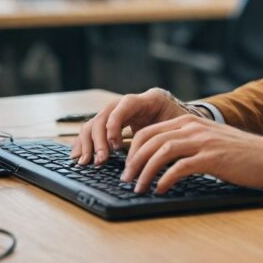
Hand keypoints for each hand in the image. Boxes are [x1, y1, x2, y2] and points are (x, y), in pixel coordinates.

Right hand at [70, 87, 187, 164]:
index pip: (124, 105)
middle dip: (98, 139)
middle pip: (103, 115)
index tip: (116, 146)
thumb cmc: (183, 124)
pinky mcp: (112, 124)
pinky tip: (78, 156)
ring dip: (87, 143)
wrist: (183, 118)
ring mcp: (118, 113)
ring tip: (86, 162)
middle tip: (100, 160)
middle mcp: (129, 104)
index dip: (115, 125)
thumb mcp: (179, 128)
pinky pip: (92, 130)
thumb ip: (166, 137)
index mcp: (149, 100)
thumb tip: (156, 159)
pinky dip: (84, 143)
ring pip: (94, 123)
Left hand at [121, 114, 262, 194]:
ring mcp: (202, 141)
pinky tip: (160, 190)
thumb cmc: (240, 154)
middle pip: (151, 140)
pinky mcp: (212, 158)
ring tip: (138, 188)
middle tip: (127, 180)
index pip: (150, 132)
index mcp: (190, 122)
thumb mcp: (209, 142)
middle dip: (133, 161)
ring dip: (145, 172)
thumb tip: (161, 162)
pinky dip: (165, 179)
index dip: (133, 150)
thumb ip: (187, 144)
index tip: (127, 168)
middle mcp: (193, 127)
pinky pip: (180, 167)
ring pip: (161, 152)